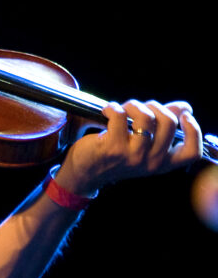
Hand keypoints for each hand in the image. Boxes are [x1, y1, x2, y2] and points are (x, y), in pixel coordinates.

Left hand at [56, 99, 202, 196]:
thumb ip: (163, 127)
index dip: (193, 130)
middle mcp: (151, 162)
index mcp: (163, 163)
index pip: (191, 152)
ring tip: (123, 109)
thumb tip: (183, 108)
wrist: (85, 173)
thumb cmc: (116, 155)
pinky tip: (107, 111)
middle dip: (155, 105)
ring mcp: (132, 156)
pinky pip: (120, 115)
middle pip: (169, 122)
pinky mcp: (113, 148)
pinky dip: (113, 107)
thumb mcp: (144, 146)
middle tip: (139, 108)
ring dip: (133, 104)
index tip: (184, 115)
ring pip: (146, 116)